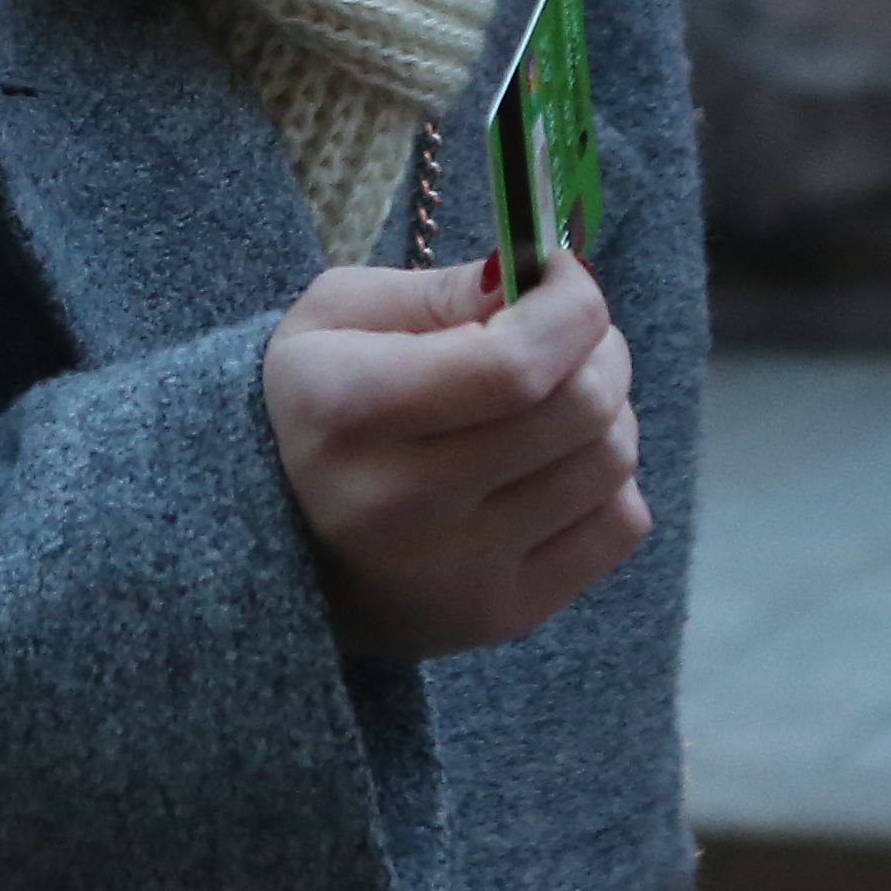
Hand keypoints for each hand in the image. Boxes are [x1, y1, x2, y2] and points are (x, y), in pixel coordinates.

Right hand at [261, 250, 650, 661]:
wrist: (270, 541)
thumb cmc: (317, 406)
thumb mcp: (338, 318)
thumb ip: (440, 290)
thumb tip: (537, 279)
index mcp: (351, 411)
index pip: (514, 365)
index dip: (570, 306)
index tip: (560, 275)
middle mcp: (402, 505)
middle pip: (580, 408)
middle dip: (597, 346)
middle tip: (567, 332)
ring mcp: (458, 573)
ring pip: (611, 462)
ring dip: (608, 409)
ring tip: (559, 395)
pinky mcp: (502, 615)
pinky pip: (620, 526)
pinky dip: (608, 479)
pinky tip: (558, 462)